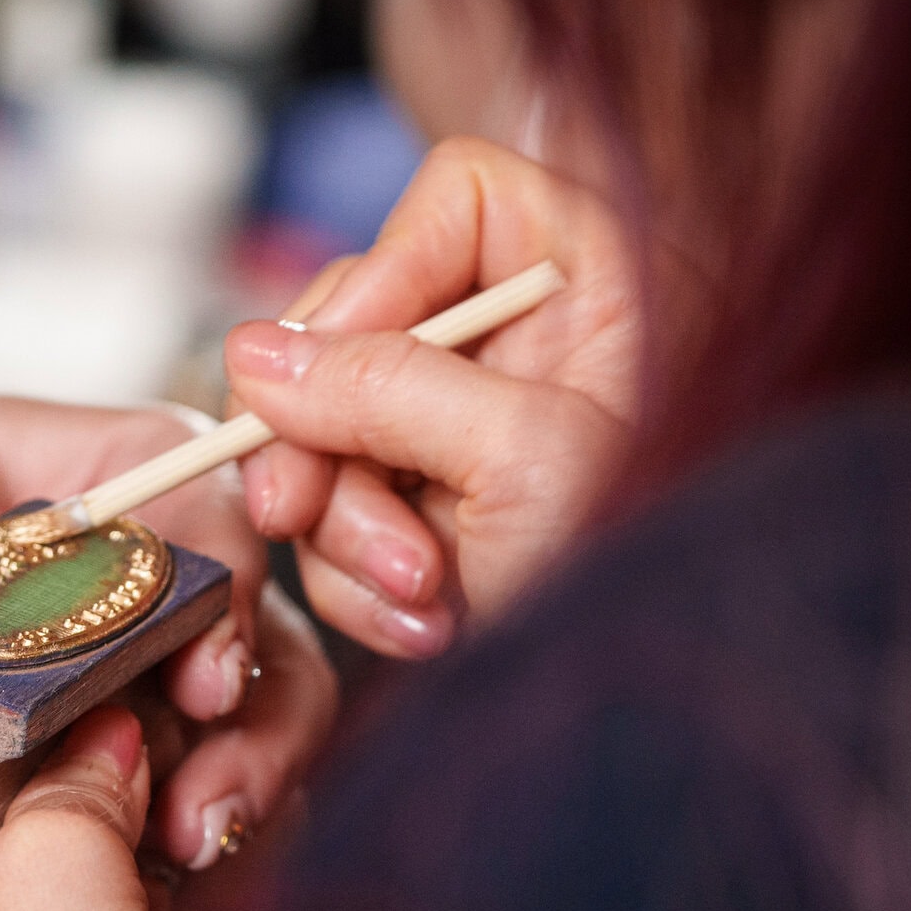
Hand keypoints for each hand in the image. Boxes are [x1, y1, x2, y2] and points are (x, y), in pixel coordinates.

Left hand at [0, 356, 338, 870]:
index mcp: (130, 479)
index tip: (205, 689)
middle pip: (262, 667)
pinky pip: (165, 831)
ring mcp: (143, 686)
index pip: (223, 533)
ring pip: (230, 762)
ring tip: (166, 879)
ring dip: (210, 822)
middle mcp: (162, 584)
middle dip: (245, 750)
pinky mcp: (104, 774)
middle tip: (199, 821)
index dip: (229, 613)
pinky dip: (155, 875)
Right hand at [224, 136, 641, 656]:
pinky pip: (339, 516)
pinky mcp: (434, 512)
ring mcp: (467, 431)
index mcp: (590, 284)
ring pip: (329, 432)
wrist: (657, 711)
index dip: (382, 272)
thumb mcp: (521, 462)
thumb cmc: (648, 565)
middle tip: (295, 507)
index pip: (458, 200)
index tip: (331, 367)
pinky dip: (359, 579)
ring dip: (346, 528)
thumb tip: (252, 356)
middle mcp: (522, 345)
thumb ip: (387, 389)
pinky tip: (420, 620)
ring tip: (418, 592)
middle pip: (358, 324)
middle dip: (325, 435)